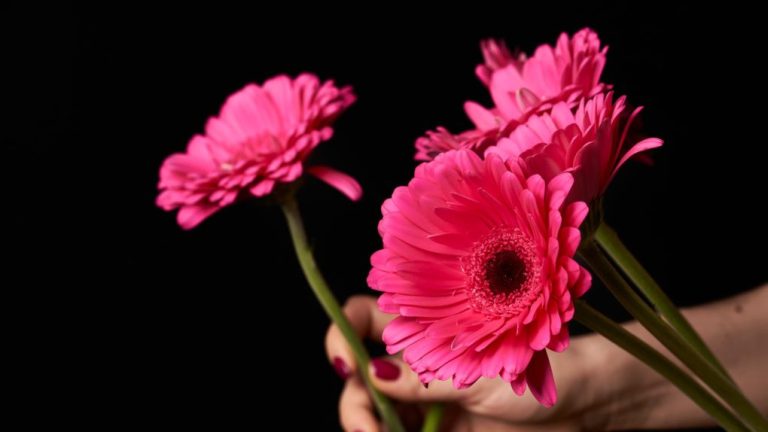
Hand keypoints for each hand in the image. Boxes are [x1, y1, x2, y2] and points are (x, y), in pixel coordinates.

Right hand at [325, 296, 623, 431]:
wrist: (586, 405)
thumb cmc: (542, 366)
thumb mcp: (479, 369)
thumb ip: (424, 376)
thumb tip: (373, 373)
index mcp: (422, 331)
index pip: (362, 321)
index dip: (342, 337)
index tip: (346, 365)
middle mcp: (416, 365)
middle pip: (359, 380)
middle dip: (354, 406)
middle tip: (368, 431)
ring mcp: (426, 402)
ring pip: (376, 415)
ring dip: (370, 430)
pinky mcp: (441, 431)